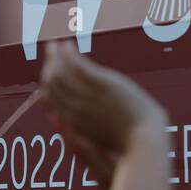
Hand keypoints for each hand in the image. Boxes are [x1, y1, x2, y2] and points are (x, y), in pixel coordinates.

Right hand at [39, 41, 166, 155]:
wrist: (145, 142)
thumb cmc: (126, 144)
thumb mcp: (97, 138)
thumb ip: (82, 135)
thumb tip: (71, 128)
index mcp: (71, 122)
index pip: (48, 98)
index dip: (46, 84)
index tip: (49, 71)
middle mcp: (74, 108)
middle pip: (52, 83)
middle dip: (48, 65)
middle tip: (51, 51)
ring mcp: (88, 97)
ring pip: (61, 72)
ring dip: (55, 56)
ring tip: (55, 44)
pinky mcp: (103, 86)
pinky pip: (78, 66)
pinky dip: (68, 54)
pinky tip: (67, 44)